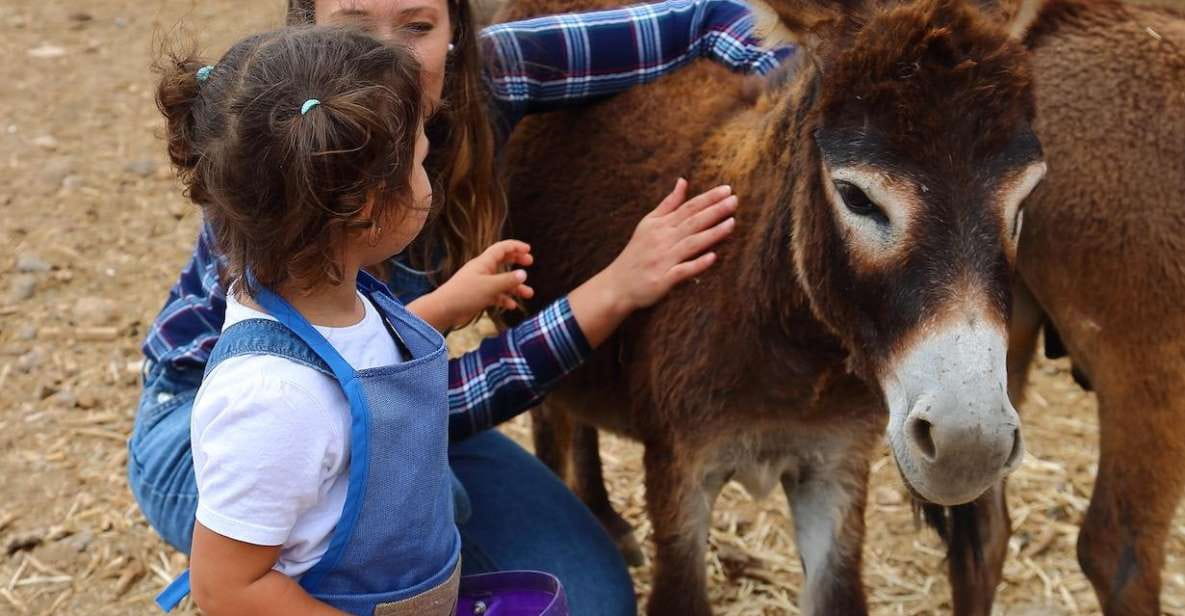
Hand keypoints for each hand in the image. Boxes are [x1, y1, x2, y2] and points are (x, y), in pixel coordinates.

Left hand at [408, 240, 534, 330]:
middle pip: (502, 261)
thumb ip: (508, 280)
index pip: (502, 248)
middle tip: (530, 262)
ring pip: (501, 281)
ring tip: (529, 294)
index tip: (529, 249)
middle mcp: (482, 270)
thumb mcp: (490, 286)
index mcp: (484, 262)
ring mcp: (480, 283)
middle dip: (516, 261)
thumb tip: (524, 274)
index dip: (515, 246)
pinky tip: (511, 306)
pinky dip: (504, 298)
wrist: (444, 309)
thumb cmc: (465, 294)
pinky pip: (495, 294)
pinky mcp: (478, 296)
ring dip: (515, 286)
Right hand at [569, 178, 736, 346]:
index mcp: (660, 225)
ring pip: (691, 244)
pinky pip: (682, 271)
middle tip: (734, 200)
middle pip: (692, 222)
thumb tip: (683, 181)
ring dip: (712, 234)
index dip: (708, 198)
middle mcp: (663, 240)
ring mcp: (663, 260)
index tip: (727, 189)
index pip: (688, 207)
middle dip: (714, 211)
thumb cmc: (636, 253)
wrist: (618, 284)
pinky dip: (697, 264)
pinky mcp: (663, 279)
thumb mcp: (648, 223)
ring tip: (732, 223)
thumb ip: (668, 203)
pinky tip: (713, 257)